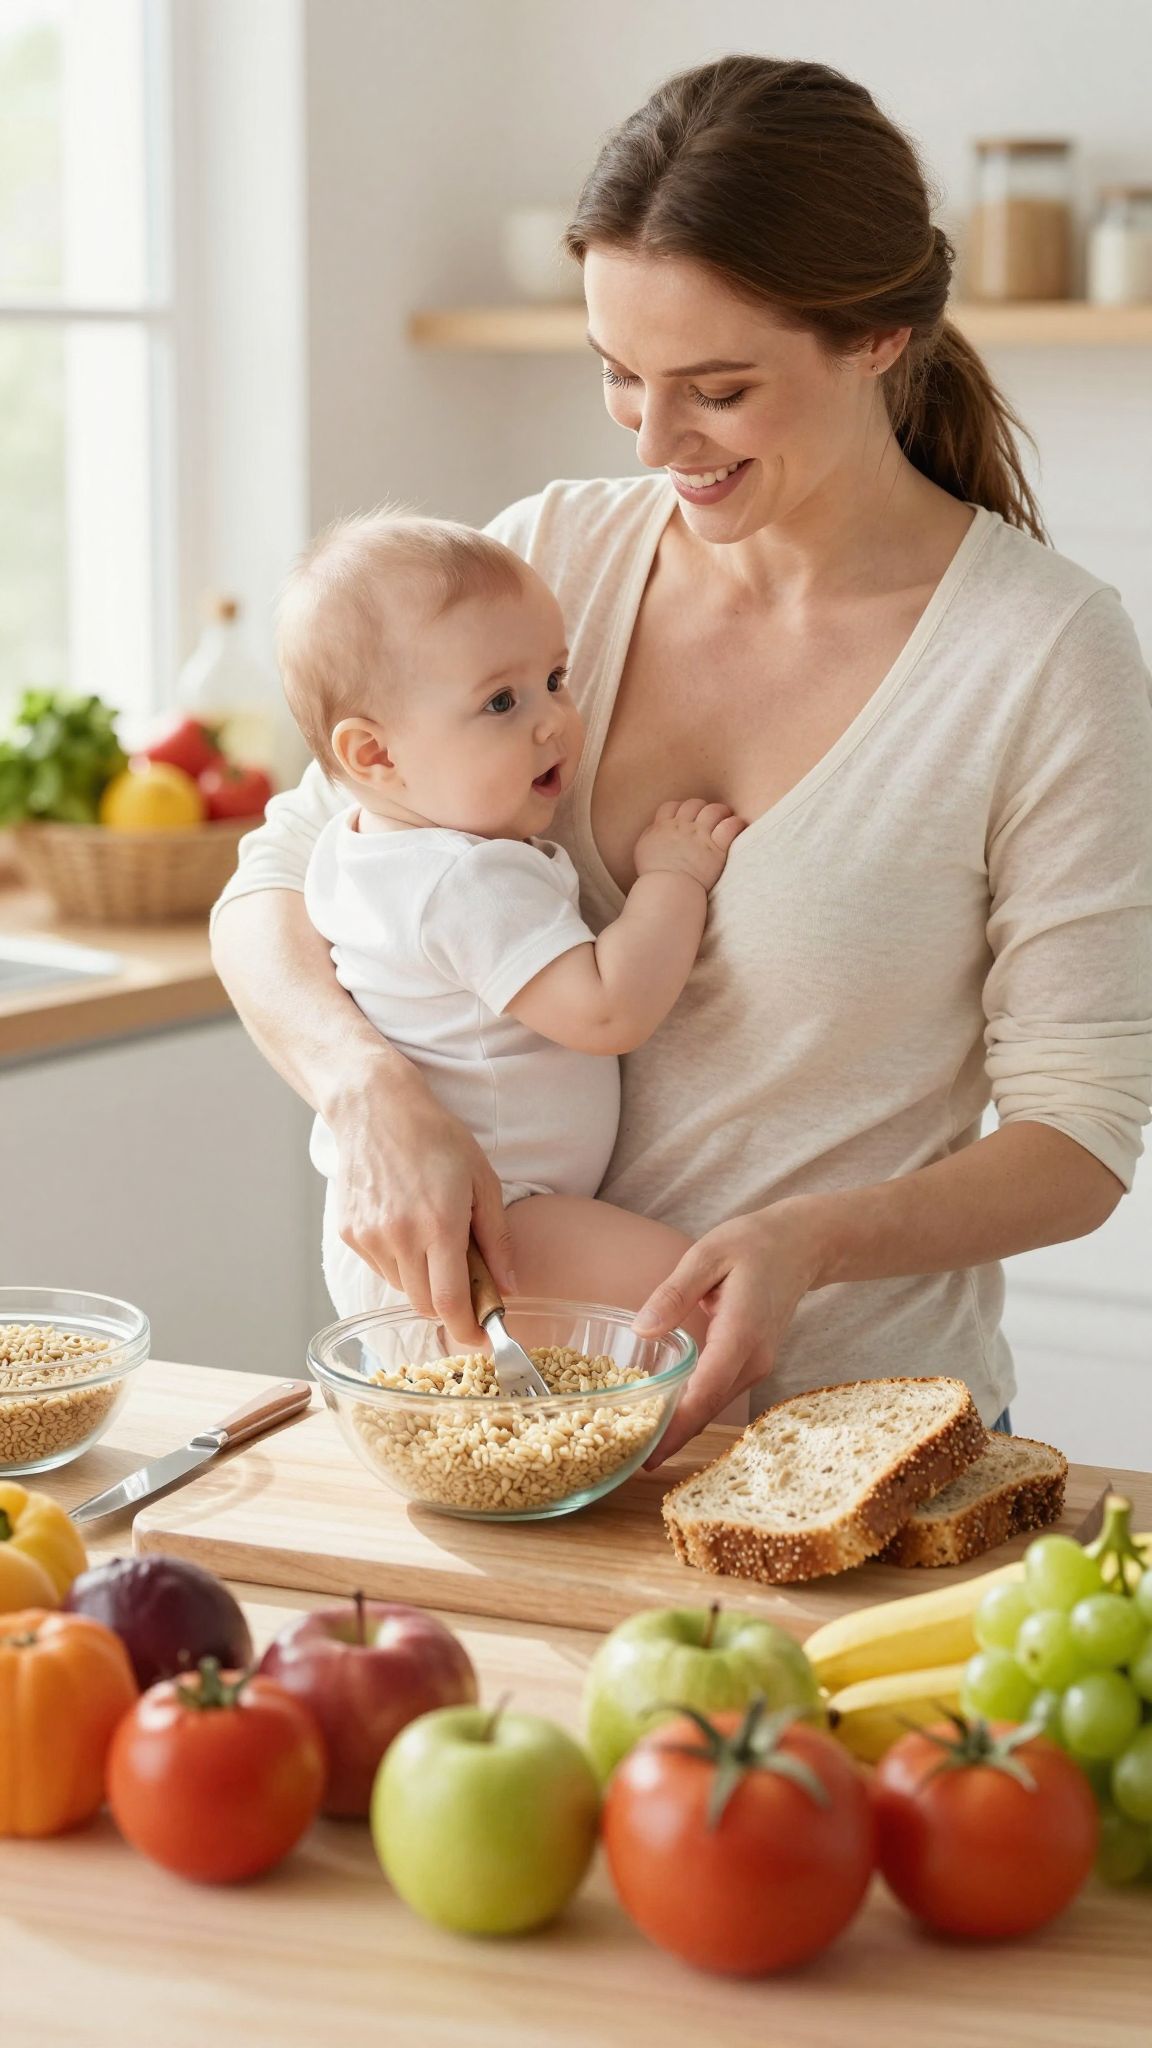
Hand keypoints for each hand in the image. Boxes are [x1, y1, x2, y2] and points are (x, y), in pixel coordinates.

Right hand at [327, 1061, 514, 1347]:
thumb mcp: (482, 1181)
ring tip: (434, 1240)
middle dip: (450, 1308)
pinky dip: (401, 1263)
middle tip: (467, 1288)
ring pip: (402, 1289)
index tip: (484, 1340)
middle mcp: (399, 1237)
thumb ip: (497, 1239)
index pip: (450, 1304)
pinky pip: (382, 1268)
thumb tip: (509, 1286)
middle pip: (425, 1306)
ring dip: (424, 1282)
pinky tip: (408, 1228)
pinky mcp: (350, 1234)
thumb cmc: (437, 1138)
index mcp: (439, 1225)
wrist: (375, 1109)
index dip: (468, 1332)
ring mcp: (370, 1238)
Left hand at [632, 1199, 828, 1464]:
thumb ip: (674, 1294)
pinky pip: (719, 1393)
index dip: (676, 1426)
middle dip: (671, 1437)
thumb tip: (642, 1331)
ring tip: (637, 1442)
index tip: (648, 1452)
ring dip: (681, 1426)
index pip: (705, 1392)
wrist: (801, 1247)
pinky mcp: (754, 1364)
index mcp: (740, 1333)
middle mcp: (753, 1359)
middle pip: (708, 1408)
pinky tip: (664, 1414)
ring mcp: (757, 1365)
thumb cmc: (752, 1245)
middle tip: (627, 1458)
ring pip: (714, 1405)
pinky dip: (693, 1408)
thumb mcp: (707, 1256)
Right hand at [634, 798, 744, 891]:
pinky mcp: (716, 848)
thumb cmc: (654, 876)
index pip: (671, 806)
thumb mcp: (643, 850)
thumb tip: (656, 827)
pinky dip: (735, 823)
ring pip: (714, 810)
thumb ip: (650, 835)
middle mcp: (682, 827)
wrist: (667, 890)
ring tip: (725, 817)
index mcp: (663, 827)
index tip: (686, 817)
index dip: (680, 809)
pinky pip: (730, 826)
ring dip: (721, 812)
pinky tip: (737, 826)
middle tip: (709, 818)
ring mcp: (700, 836)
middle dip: (702, 808)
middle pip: (694, 804)